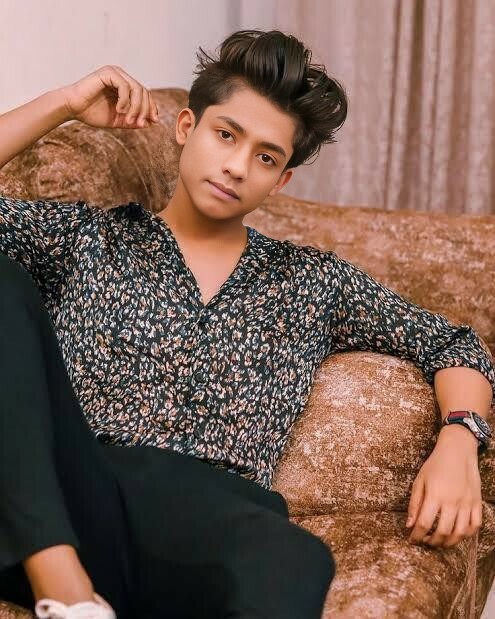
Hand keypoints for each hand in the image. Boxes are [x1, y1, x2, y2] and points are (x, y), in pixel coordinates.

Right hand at [59, 65, 159, 129]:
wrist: (72, 108)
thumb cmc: (92, 113)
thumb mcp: (117, 120)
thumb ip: (133, 121)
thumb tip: (150, 123)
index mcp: (125, 86)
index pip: (145, 95)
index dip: (152, 108)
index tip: (154, 122)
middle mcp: (122, 77)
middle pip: (144, 92)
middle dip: (145, 110)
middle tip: (140, 124)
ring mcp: (115, 73)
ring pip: (137, 89)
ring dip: (136, 107)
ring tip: (128, 120)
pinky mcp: (108, 72)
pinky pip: (125, 86)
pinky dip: (125, 100)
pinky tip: (119, 110)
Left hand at [406, 425, 481, 547]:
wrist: (458, 450)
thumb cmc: (435, 464)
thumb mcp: (419, 481)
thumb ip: (414, 504)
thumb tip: (409, 525)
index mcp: (435, 494)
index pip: (424, 523)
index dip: (417, 536)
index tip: (412, 540)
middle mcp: (453, 501)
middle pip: (443, 532)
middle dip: (432, 542)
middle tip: (425, 542)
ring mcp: (467, 503)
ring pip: (460, 533)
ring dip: (448, 542)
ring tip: (439, 542)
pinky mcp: (477, 502)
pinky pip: (475, 526)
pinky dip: (466, 535)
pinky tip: (456, 535)